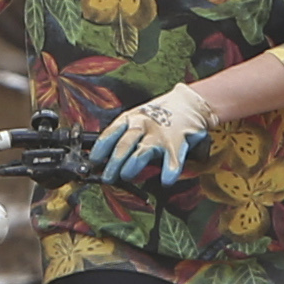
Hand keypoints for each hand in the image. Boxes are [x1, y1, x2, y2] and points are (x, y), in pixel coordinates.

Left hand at [94, 88, 214, 187]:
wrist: (189, 102)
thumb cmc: (159, 114)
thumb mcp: (137, 117)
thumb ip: (123, 133)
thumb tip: (104, 156)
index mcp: (130, 119)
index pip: (110, 133)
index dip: (100, 148)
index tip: (94, 161)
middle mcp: (143, 125)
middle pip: (124, 145)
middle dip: (113, 163)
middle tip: (107, 177)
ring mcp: (160, 134)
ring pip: (143, 151)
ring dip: (132, 165)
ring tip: (126, 176)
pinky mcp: (177, 143)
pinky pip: (172, 160)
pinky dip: (169, 171)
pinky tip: (165, 180)